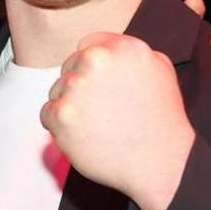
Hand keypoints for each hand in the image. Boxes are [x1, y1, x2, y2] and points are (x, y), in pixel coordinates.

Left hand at [40, 32, 194, 209]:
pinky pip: (47, 114)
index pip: (86, 47)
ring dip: (71, 107)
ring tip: (98, 125)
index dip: (93, 69)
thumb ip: (129, 50)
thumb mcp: (159, 68)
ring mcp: (76, 87)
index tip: (103, 88)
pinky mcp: (61, 115)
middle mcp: (96, 60)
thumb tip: (105, 48)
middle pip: (69, 68)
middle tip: (104, 111)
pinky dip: (60, 127)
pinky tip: (85, 135)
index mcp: (120, 46)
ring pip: (57, 91)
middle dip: (81, 88)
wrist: (161, 163)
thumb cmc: (162, 119)